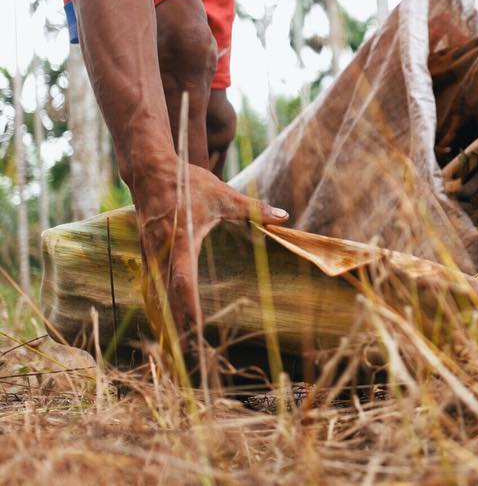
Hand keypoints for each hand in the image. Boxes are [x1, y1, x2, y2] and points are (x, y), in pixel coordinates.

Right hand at [133, 163, 287, 345]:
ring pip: (157, 293)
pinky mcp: (146, 252)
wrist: (149, 171)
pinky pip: (152, 284)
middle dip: (178, 325)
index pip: (183, 280)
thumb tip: (284, 216)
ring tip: (179, 349)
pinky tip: (167, 323)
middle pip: (167, 296)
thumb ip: (253, 209)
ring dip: (167, 318)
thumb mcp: (223, 195)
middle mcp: (160, 251)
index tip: (197, 329)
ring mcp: (149, 253)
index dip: (189, 306)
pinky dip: (160, 304)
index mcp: (180, 240)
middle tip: (188, 353)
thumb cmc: (187, 182)